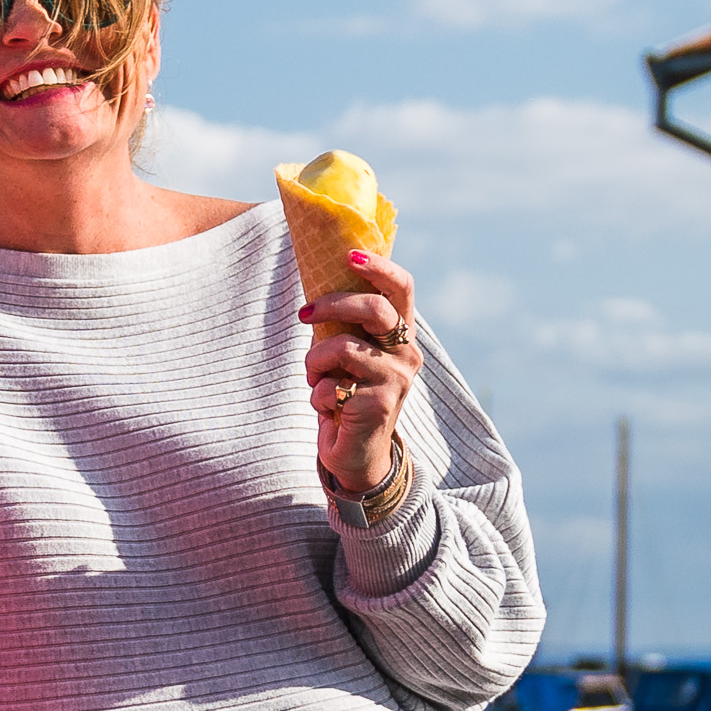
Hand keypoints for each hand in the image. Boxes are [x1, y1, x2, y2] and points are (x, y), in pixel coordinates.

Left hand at [300, 248, 420, 503]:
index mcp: (402, 335)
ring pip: (343, 348)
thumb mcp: (348, 354)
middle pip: (374, 309)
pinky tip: (328, 409)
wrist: (358, 454)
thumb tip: (317, 287)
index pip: (402, 289)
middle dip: (332, 305)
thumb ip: (344, 325)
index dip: (379, 267)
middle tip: (304, 314)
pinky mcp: (380, 405)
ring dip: (315, 363)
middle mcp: (407, 354)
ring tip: (314, 379)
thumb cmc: (348, 394)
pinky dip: (318, 396)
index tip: (350, 256)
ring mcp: (397, 379)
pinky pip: (332, 386)